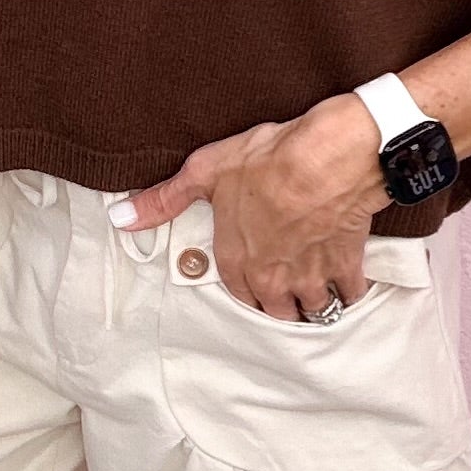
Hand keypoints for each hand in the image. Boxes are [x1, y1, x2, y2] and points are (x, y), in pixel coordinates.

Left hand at [108, 96, 385, 320]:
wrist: (329, 159)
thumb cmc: (268, 161)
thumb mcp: (206, 171)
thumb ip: (164, 200)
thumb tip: (121, 217)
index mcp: (237, 259)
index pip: (238, 292)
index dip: (246, 290)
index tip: (254, 287)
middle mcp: (272, 277)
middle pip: (276, 311)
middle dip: (279, 308)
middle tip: (284, 300)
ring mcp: (312, 274)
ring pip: (312, 308)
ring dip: (313, 304)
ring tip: (316, 297)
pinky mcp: (347, 263)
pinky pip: (349, 292)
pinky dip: (349, 291)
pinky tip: (349, 285)